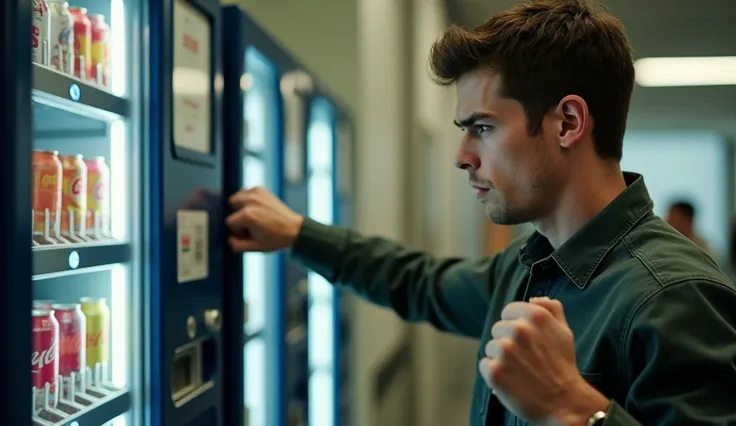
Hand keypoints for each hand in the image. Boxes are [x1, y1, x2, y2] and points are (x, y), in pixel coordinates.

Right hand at [226, 186, 303, 252]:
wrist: (294, 229)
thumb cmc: (276, 239)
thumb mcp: (255, 247)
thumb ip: (237, 245)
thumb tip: (229, 239)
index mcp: (248, 215)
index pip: (229, 222)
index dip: (236, 230)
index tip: (247, 234)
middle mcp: (250, 201)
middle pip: (230, 206)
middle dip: (236, 216)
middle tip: (249, 225)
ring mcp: (256, 193)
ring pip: (236, 198)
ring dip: (239, 206)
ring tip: (251, 216)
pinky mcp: (261, 189)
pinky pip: (245, 192)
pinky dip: (246, 199)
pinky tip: (255, 208)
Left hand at [479, 297, 607, 424]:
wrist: (565, 402)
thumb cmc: (563, 367)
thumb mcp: (564, 332)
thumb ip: (551, 309)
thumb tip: (534, 299)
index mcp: (535, 316)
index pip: (508, 311)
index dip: (515, 324)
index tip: (523, 340)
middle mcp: (518, 330)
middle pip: (498, 329)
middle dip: (508, 342)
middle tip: (524, 358)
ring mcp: (504, 351)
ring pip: (491, 347)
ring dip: (500, 358)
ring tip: (519, 370)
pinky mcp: (495, 371)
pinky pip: (485, 364)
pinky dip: (494, 373)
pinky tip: (510, 379)